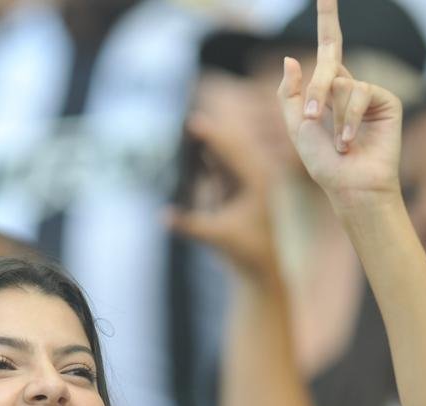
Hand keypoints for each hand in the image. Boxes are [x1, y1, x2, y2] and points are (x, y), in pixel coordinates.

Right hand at [166, 77, 280, 282]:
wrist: (262, 269)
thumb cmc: (247, 253)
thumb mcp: (217, 236)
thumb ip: (190, 224)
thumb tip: (163, 215)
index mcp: (258, 180)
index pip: (233, 149)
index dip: (212, 134)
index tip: (192, 121)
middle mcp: (254, 176)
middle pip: (228, 145)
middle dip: (206, 132)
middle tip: (182, 117)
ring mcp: (246, 182)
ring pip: (222, 155)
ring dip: (203, 143)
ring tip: (180, 129)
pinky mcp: (237, 190)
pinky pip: (218, 167)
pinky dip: (203, 158)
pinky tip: (186, 150)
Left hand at [276, 0, 401, 206]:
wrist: (350, 186)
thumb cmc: (323, 163)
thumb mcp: (297, 126)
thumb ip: (290, 93)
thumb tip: (293, 57)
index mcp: (327, 90)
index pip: (330, 47)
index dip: (329, 18)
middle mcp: (349, 85)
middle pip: (330, 60)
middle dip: (317, 92)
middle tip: (314, 121)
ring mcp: (369, 92)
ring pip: (341, 82)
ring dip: (332, 114)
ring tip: (338, 143)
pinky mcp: (386, 100)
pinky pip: (360, 92)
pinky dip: (349, 119)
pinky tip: (350, 142)